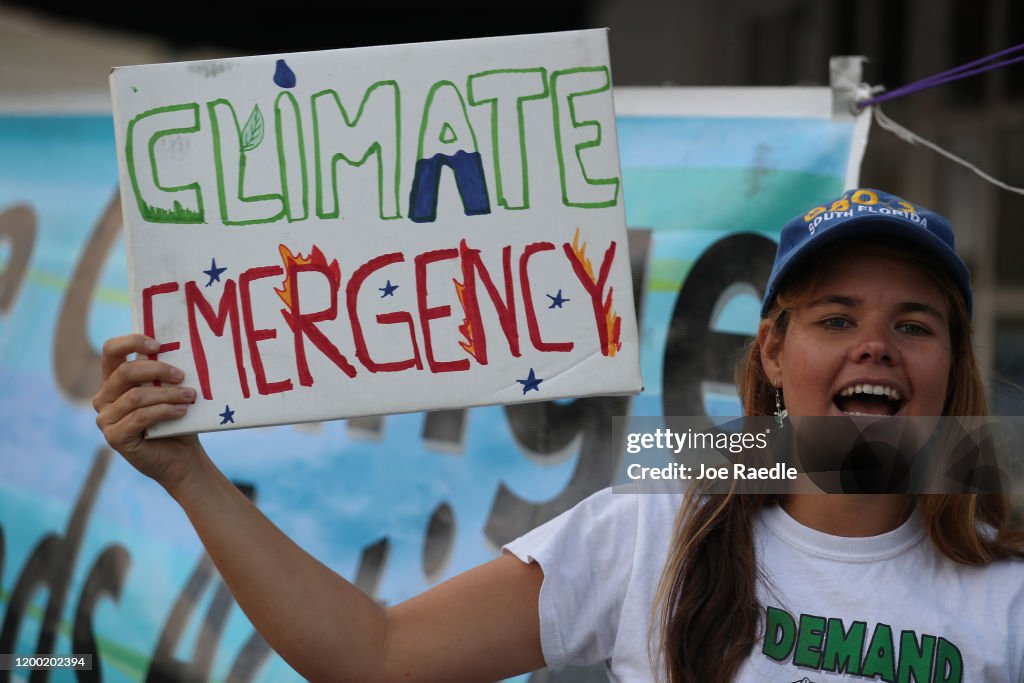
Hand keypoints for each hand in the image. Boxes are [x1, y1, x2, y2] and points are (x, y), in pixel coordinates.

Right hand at [93, 333, 203, 491]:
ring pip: (136, 396)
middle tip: (182, 375)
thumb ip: (165, 373)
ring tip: (191, 396)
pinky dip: (164, 411)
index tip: (158, 345)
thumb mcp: (170, 391)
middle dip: (157, 370)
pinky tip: (182, 411)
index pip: (111, 351)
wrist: (182, 458)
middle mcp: (104, 397)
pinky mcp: (114, 437)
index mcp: (114, 380)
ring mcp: (106, 419)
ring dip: (168, 394)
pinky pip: (140, 417)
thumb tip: (180, 348)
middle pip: (125, 372)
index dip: (131, 342)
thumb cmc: (177, 419)